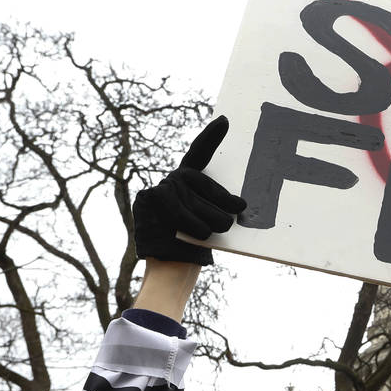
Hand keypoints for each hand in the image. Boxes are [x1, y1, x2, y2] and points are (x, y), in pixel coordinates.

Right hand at [132, 116, 244, 264]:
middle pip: (203, 181)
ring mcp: (159, 189)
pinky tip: (198, 234)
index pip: (200, 154)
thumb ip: (218, 207)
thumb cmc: (196, 246)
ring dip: (209, 219)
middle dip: (223, 198)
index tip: (226, 120)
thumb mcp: (212, 222)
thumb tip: (242, 204)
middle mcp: (173, 181)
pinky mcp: (148, 200)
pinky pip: (178, 208)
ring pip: (194, 197)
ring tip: (211, 233)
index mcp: (189, 183)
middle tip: (240, 209)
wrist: (171, 270)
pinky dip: (192, 224)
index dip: (211, 137)